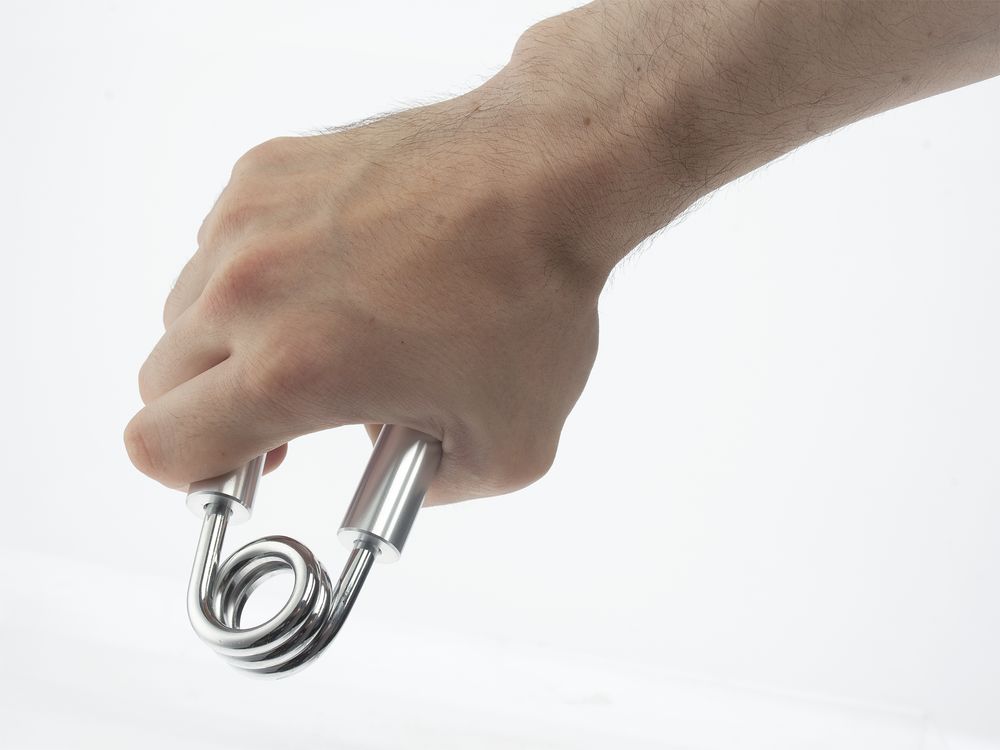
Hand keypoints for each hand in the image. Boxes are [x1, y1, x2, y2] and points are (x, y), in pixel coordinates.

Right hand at [124, 89, 605, 504]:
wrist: (546, 175)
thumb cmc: (535, 301)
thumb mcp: (509, 449)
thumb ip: (428, 492)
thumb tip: (394, 484)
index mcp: (293, 369)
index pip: (162, 447)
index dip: (193, 476)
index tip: (239, 468)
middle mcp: (250, 290)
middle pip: (160, 381)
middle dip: (212, 411)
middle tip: (287, 411)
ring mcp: (250, 220)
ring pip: (186, 309)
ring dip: (230, 340)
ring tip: (318, 335)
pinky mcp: (266, 172)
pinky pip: (221, 245)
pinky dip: (256, 275)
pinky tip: (331, 273)